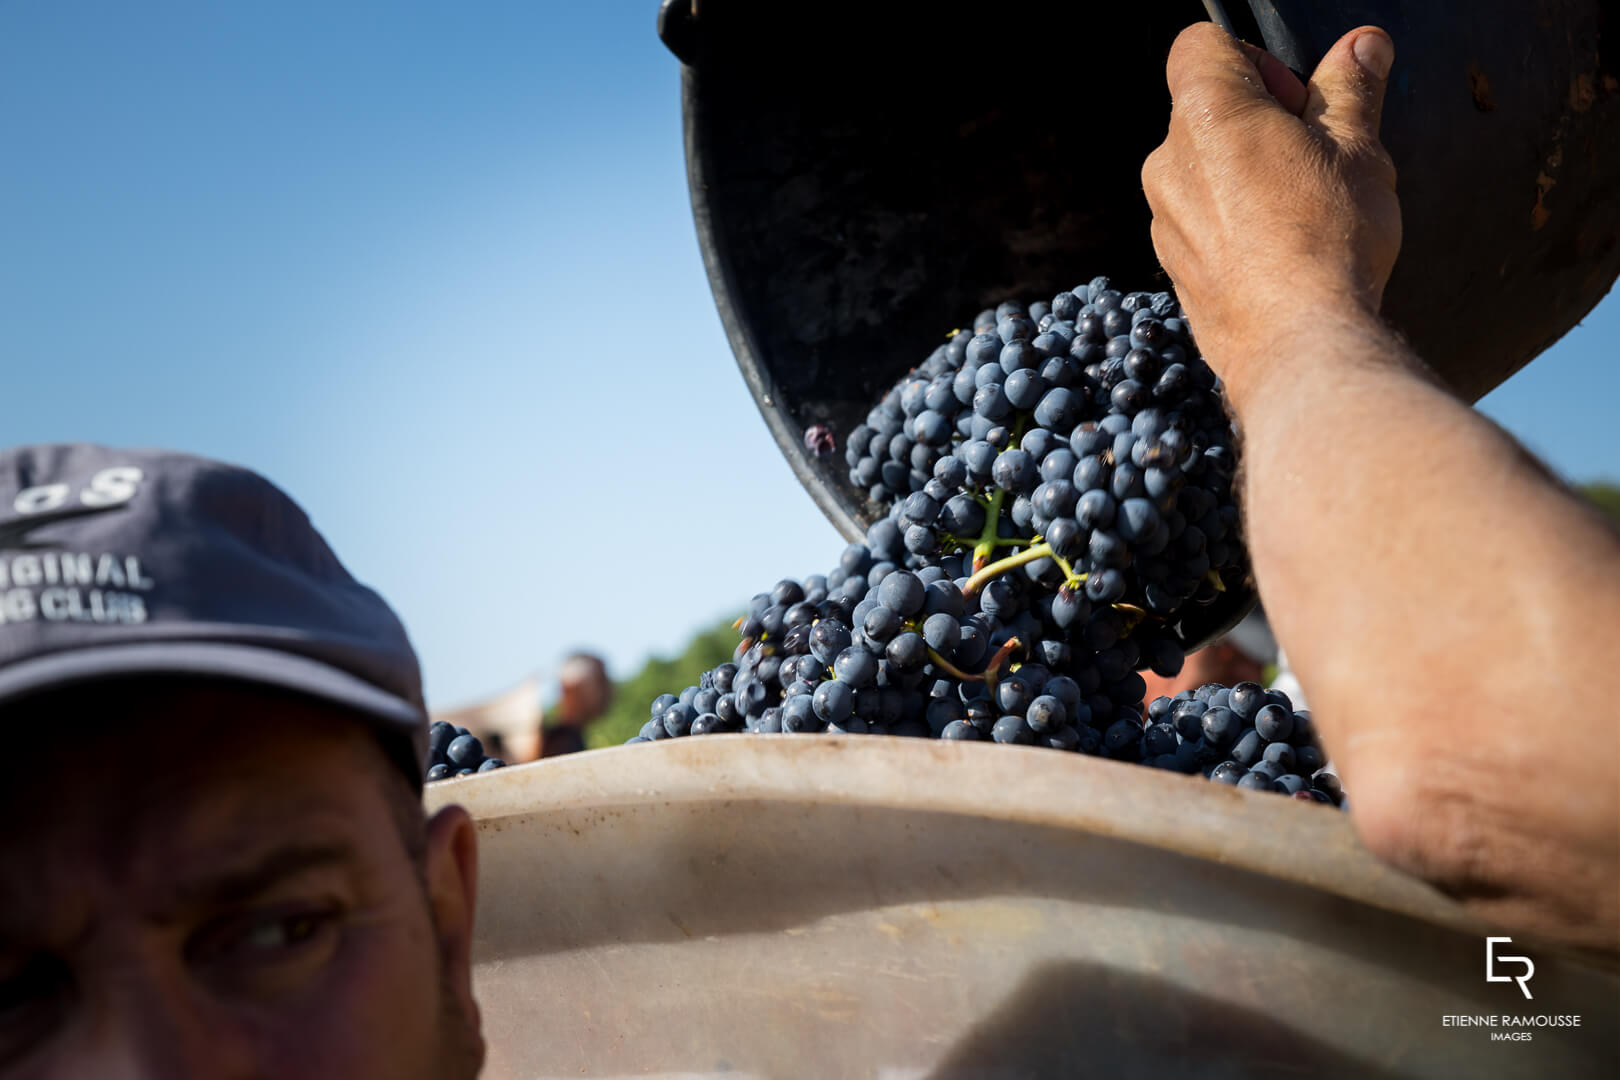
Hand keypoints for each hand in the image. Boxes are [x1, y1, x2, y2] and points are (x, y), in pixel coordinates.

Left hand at [1142, 24, 1400, 400]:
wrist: (1297, 343)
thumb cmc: (1328, 240)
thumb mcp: (1357, 150)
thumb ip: (1351, 88)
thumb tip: (1361, 46)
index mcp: (1205, 114)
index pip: (1199, 45)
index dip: (1252, 58)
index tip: (1296, 98)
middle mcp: (1167, 163)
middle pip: (1205, 110)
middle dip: (1257, 119)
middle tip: (1314, 156)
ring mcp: (1163, 218)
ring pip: (1202, 170)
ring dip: (1245, 174)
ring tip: (1303, 210)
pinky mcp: (1172, 265)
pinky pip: (1200, 221)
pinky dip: (1233, 223)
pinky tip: (1279, 250)